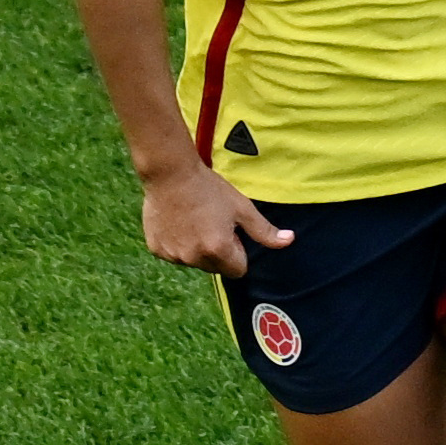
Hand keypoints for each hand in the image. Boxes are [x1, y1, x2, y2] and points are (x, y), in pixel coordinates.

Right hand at [138, 161, 291, 275]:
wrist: (170, 173)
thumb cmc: (210, 189)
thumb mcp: (242, 208)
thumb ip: (265, 231)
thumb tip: (289, 241)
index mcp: (218, 250)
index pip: (238, 270)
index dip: (238, 251)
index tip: (230, 231)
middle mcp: (193, 258)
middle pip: (216, 268)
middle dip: (218, 252)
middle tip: (212, 223)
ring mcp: (172, 255)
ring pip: (194, 262)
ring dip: (198, 249)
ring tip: (194, 220)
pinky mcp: (156, 249)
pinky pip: (175, 255)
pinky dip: (179, 244)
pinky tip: (178, 222)